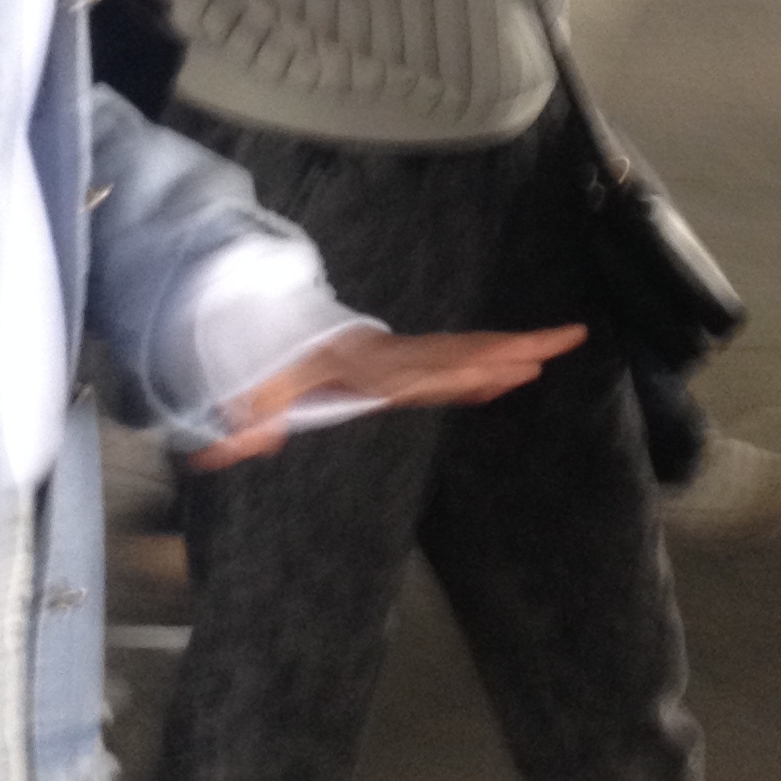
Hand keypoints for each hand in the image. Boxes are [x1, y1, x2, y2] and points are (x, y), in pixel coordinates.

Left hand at [189, 324, 584, 468]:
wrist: (268, 327)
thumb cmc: (267, 363)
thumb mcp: (252, 390)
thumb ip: (242, 422)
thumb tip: (219, 453)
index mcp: (364, 364)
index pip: (418, 369)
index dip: (458, 369)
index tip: (500, 366)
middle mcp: (392, 357)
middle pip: (457, 351)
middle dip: (508, 348)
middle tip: (561, 341)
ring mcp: (402, 358)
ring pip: (463, 352)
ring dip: (510, 351)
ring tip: (559, 348)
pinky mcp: (405, 364)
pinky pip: (452, 364)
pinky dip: (485, 368)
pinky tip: (515, 376)